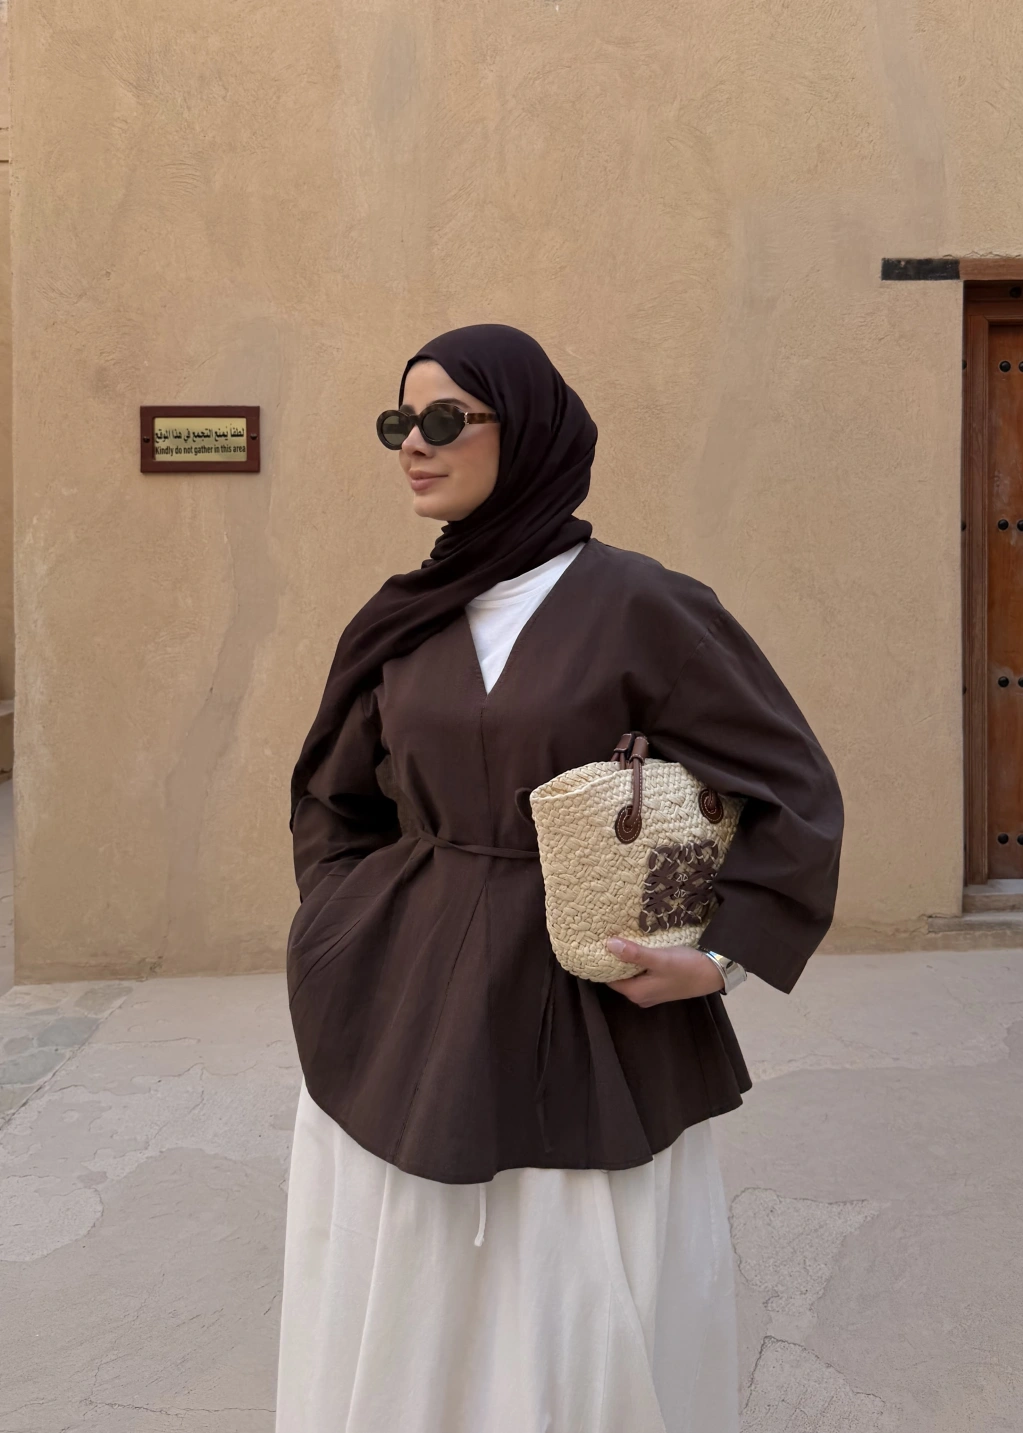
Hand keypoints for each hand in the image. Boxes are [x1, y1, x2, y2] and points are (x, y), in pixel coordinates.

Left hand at [604, 937, 724, 1006]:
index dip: (602, 961)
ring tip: (621, 939)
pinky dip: (638, 963)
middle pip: (619, 977)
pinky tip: (639, 948)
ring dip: (627, 960)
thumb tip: (608, 945)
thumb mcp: (659, 958)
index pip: (608, 978)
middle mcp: (640, 996)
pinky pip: (641, 974)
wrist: (714, 973)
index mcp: (636, 992)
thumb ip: (634, 954)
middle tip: (607, 936)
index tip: (597, 943)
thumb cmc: (686, 967)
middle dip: (614, 959)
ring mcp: (651, 993)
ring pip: (631, 975)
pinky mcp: (660, 986)